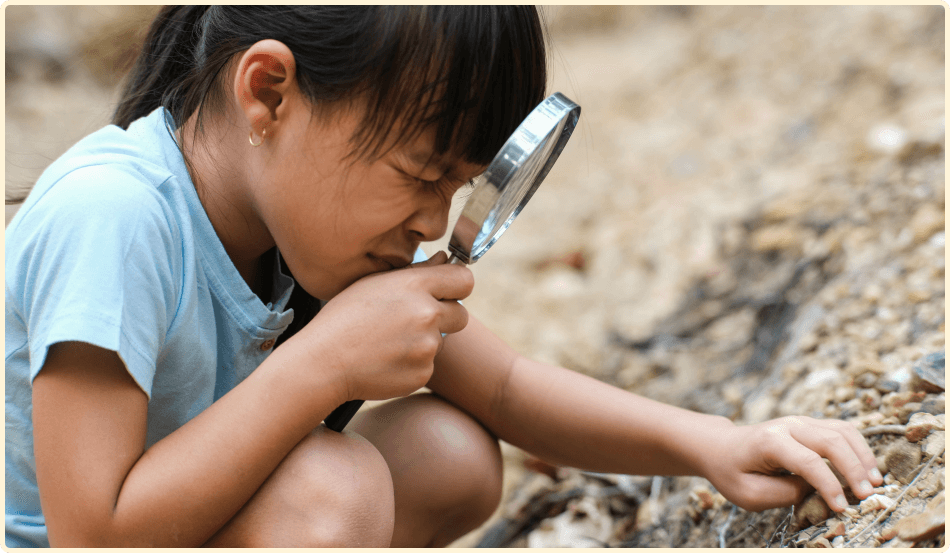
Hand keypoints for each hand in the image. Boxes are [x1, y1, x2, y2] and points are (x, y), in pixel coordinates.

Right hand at [292, 251, 472, 402]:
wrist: (324, 361)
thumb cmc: (344, 318)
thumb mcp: (374, 284)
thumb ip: (415, 272)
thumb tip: (443, 259)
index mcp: (415, 286)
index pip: (464, 279)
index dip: (456, 285)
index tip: (448, 291)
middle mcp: (427, 314)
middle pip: (461, 313)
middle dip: (445, 316)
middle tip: (414, 321)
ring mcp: (427, 346)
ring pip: (441, 340)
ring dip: (423, 341)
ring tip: (389, 342)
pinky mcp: (422, 372)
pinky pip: (428, 364)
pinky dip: (412, 363)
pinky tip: (387, 359)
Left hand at [702, 416, 882, 511]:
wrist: (721, 447)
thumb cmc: (732, 472)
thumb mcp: (750, 493)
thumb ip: (786, 493)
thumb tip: (819, 491)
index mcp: (769, 441)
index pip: (808, 462)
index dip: (829, 486)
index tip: (841, 509)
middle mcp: (787, 425)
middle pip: (831, 441)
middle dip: (853, 469)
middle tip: (867, 495)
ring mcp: (800, 422)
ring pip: (842, 431)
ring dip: (862, 456)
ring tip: (875, 482)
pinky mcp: (809, 425)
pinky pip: (841, 430)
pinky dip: (858, 448)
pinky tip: (867, 469)